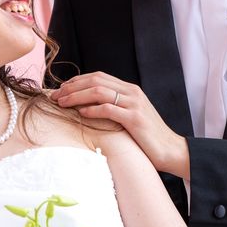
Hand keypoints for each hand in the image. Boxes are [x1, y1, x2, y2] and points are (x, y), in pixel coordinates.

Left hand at [51, 72, 189, 178]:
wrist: (171, 150)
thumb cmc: (147, 137)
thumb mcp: (130, 115)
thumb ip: (114, 106)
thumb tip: (87, 106)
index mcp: (130, 89)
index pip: (98, 76)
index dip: (77, 80)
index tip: (61, 89)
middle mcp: (132, 92)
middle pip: (96, 80)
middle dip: (72, 87)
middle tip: (55, 95)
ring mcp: (134, 104)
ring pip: (99, 91)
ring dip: (77, 96)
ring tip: (62, 103)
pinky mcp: (134, 118)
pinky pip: (108, 109)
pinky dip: (92, 109)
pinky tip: (81, 113)